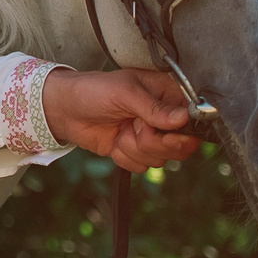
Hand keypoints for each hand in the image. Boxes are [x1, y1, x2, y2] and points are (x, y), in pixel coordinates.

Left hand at [42, 67, 202, 172]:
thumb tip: (183, 118)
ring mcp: (150, 136)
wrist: (65, 109)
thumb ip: (154, 108)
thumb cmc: (94, 90)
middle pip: (180, 147)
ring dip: (134, 148)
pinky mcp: (135, 151)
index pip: (193, 121)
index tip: (163, 132)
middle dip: (152, 142)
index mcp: (167, 95)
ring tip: (120, 129)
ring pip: (160, 159)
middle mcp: (163, 118)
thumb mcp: (124, 92)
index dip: (181, 133)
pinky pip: (142, 167)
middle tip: (133, 127)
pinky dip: (124, 157)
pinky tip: (114, 141)